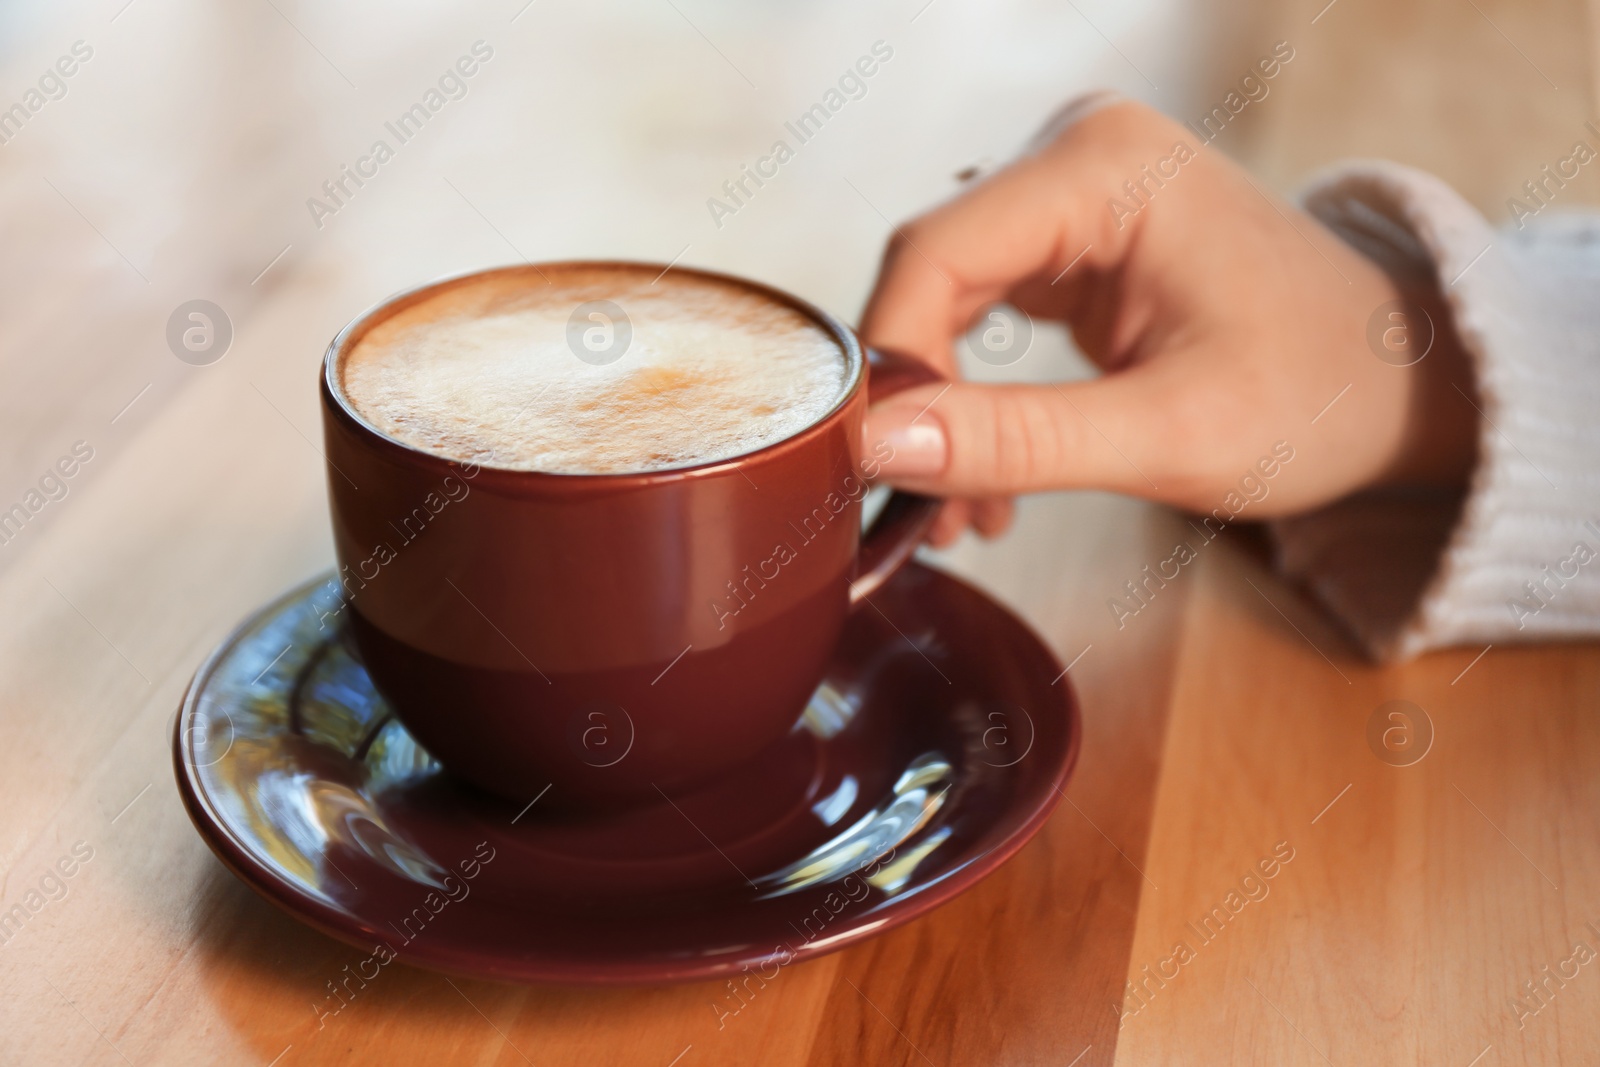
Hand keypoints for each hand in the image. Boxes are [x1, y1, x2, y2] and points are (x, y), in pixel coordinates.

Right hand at [859, 99, 1476, 545]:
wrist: (1394, 379)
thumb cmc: (1319, 396)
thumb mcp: (1170, 436)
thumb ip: (1019, 440)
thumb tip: (879, 446)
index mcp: (1108, 166)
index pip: (934, 253)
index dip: (890, 366)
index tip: (877, 470)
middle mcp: (1077, 152)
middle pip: (928, 274)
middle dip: (917, 401)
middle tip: (928, 510)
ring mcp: (1070, 187)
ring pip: (941, 298)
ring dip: (939, 406)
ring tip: (967, 509)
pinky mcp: (1069, 233)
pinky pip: (976, 307)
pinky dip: (969, 391)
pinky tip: (989, 469)